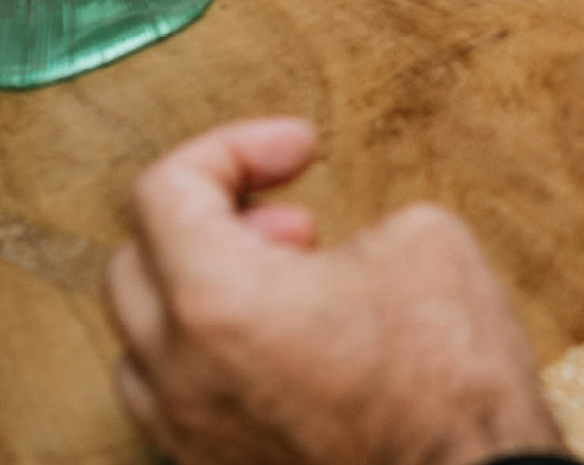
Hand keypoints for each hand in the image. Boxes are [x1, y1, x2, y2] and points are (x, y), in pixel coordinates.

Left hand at [106, 118, 564, 464]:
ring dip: (206, 289)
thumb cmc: (447, 375)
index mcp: (215, 301)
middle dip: (213, 218)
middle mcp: (179, 377)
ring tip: (295, 281)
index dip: (235, 146)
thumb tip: (336, 258)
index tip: (300, 149)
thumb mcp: (421, 236)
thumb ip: (351, 226)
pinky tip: (300, 344)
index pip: (164, 191)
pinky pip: (182, 398)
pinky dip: (219, 350)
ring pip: (148, 341)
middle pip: (136, 264)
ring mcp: (191, 438)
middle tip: (293, 214)